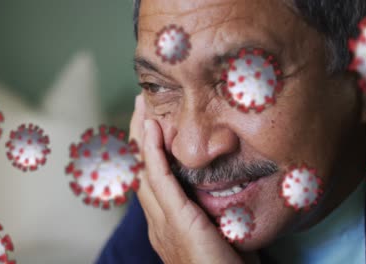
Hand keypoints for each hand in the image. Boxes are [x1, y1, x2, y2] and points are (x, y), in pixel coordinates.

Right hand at [130, 94, 257, 263]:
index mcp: (166, 226)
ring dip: (142, 135)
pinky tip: (152, 128)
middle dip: (138, 136)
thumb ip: (216, 217)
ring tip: (142, 107)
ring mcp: (162, 224)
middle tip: (140, 106)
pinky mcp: (175, 223)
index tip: (151, 125)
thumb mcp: (219, 238)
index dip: (147, 151)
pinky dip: (153, 152)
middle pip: (139, 170)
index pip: (150, 181)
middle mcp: (157, 223)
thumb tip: (227, 197)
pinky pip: (158, 180)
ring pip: (143, 170)